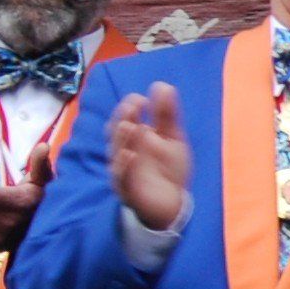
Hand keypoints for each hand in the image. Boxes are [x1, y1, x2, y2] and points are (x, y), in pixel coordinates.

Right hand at [106, 81, 191, 232]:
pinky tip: (129, 155)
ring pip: (117, 154)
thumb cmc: (168, 168)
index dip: (131, 109)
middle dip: (124, 119)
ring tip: (130, 125)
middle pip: (118, 134)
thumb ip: (166, 115)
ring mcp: (123, 172)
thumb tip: (162, 85)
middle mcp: (123, 153)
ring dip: (122, 140)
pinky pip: (122, 178)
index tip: (141, 99)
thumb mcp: (172, 138)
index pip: (127, 119)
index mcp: (133, 138)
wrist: (171, 203)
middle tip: (133, 106)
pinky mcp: (128, 190)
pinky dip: (124, 167)